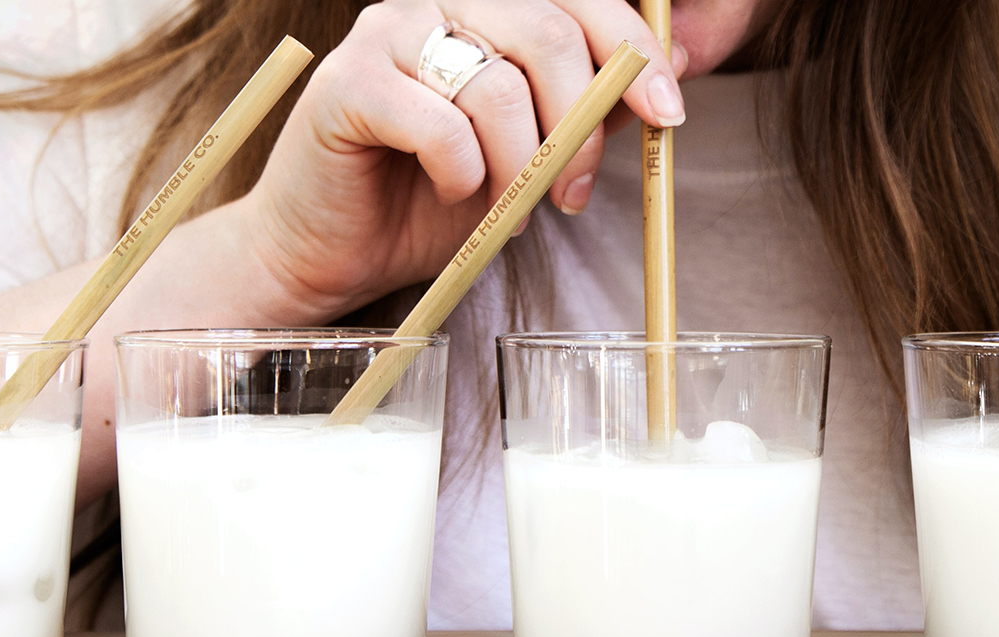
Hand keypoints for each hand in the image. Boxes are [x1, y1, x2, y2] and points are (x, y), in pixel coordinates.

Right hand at [236, 0, 686, 321]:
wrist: (332, 251)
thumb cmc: (428, 200)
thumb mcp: (528, 153)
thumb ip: (580, 110)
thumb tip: (661, 83)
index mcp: (484, 6)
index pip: (577, 1)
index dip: (634, 52)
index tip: (666, 114)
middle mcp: (436, 1)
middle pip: (548, 32)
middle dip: (580, 125)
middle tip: (574, 193)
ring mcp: (386, 33)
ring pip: (498, 85)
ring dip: (520, 166)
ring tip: (507, 209)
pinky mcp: (346, 83)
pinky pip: (441, 125)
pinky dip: (461, 174)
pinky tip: (449, 192)